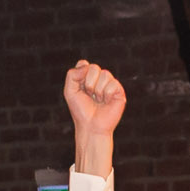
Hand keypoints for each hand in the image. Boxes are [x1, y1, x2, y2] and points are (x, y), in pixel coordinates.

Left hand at [64, 62, 125, 178]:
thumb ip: (72, 75)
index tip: (80, 89)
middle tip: (89, 96)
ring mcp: (110, 84)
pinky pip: (113, 84)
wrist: (91, 126)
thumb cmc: (80, 111)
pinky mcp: (119, 91)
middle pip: (94, 67)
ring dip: (98, 90)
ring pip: (104, 74)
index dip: (81, 75)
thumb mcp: (69, 91)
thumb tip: (86, 65)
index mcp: (87, 78)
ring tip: (98, 100)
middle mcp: (99, 79)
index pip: (84, 64)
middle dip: (88, 83)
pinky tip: (106, 102)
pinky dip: (107, 94)